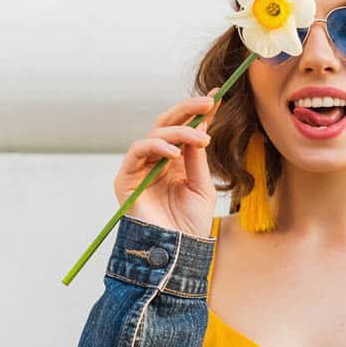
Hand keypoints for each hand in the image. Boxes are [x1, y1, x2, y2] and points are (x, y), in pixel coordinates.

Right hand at [114, 88, 220, 237]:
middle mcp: (158, 161)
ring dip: (179, 131)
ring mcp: (141, 168)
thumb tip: (201, 128)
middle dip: (188, 110)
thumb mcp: (202, 187)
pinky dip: (156, 146)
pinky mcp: (127, 178)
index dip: (200, 112)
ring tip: (200, 139)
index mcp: (177, 162)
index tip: (218, 95)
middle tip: (209, 103)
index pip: (186, 129)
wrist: (176, 251)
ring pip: (155, 133)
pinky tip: (174, 154)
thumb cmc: (189, 225)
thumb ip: (198, 159)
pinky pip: (138, 151)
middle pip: (168, 123)